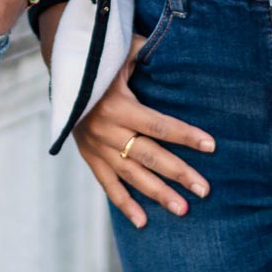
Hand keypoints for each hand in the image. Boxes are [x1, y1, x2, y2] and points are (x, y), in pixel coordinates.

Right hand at [70, 39, 214, 227]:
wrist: (61, 73)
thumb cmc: (100, 58)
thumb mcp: (122, 50)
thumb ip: (147, 52)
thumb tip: (179, 49)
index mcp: (118, 105)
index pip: (159, 125)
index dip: (186, 136)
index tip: (211, 146)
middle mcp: (107, 130)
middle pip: (150, 156)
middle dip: (179, 173)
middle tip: (204, 190)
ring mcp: (97, 147)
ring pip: (132, 175)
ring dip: (158, 193)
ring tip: (183, 210)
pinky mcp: (89, 156)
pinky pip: (108, 185)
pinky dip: (124, 204)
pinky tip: (143, 222)